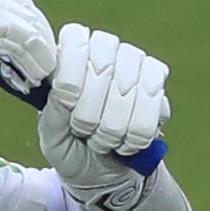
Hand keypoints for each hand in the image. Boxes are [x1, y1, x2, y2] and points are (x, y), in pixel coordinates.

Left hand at [39, 23, 171, 210]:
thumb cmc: (72, 147)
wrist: (105, 171)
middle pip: (102, 67)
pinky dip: (138, 132)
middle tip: (85, 132)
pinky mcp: (158, 80)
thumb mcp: (52, 138)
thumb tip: (63, 92)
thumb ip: (53, 113)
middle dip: (90, 113)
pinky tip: (127, 141)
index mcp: (68, 54)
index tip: (67, 104)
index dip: (71, 77)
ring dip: (114, 127)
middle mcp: (103, 48)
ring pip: (128, 88)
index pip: (74, 40)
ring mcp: (134, 60)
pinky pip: (154, 104)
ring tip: (104, 140)